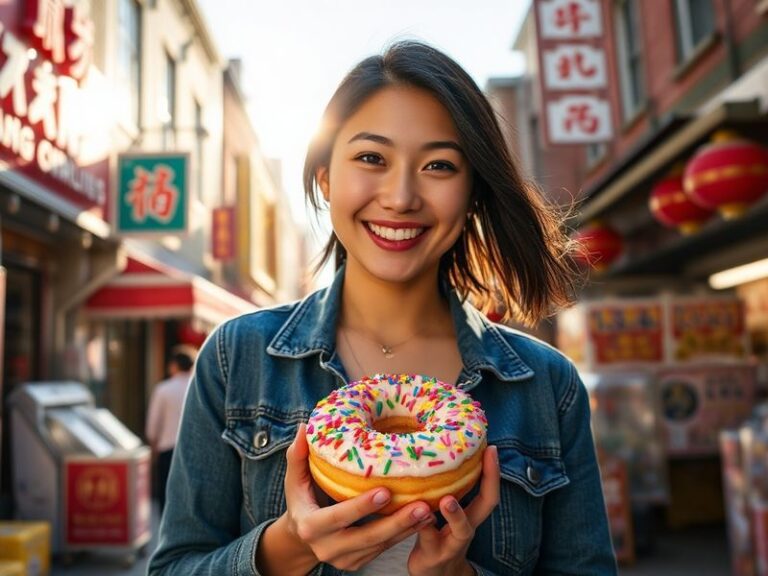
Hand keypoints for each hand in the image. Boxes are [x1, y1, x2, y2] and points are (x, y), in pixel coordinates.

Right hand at [276, 424, 437, 572]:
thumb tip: (303, 427)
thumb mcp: (295, 479)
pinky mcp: (357, 563)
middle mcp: (326, 547)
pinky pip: (384, 549)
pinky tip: (423, 521)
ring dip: (406, 530)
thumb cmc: (302, 498)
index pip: (338, 517)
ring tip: (428, 511)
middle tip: (421, 506)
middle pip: (366, 537)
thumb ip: (298, 455)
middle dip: (396, 523)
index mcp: (310, 526)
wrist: (301, 536)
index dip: (361, 506)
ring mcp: (343, 559)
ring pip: (379, 546)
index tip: (386, 491)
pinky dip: (404, 535)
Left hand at [407, 445, 499, 575]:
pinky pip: (427, 539)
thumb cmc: (438, 537)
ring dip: (456, 514)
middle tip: (485, 458)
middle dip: (488, 482)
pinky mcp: (431, 555)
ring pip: (461, 530)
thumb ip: (444, 493)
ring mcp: (450, 543)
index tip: (491, 448)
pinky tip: (411, 510)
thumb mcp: (447, 517)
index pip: (488, 492)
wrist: (433, 575)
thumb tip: (437, 456)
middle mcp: (465, 529)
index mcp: (470, 516)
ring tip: (447, 499)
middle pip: (485, 507)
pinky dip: (419, 524)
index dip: (493, 471)